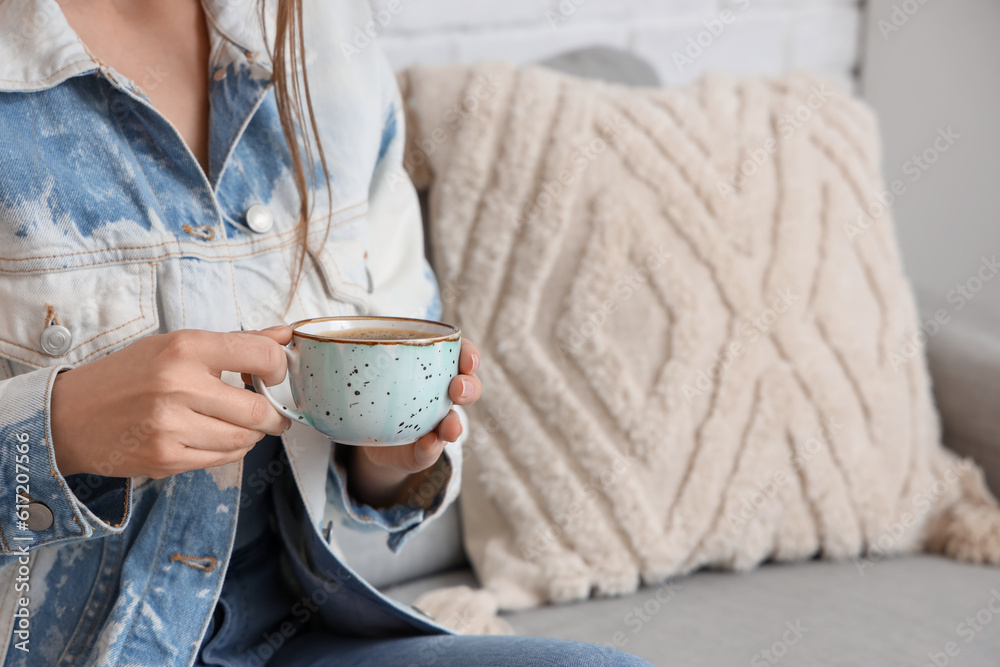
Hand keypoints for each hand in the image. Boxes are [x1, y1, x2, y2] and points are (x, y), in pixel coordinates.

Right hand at [51, 327, 292, 478]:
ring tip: (239, 423)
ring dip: (252, 434)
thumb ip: (236, 343)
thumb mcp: (176, 345)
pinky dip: (231, 449)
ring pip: (244, 439)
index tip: (275, 375)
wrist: (69, 416)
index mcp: (185, 348)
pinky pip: (222, 459)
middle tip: (272, 412)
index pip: (261, 355)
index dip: (279, 368)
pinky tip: (217, 436)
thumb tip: (285, 336)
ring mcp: (171, 426)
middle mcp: (179, 385)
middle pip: (258, 410)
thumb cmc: (127, 375)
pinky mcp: (166, 458)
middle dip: (274, 414)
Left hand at [346, 338, 481, 507]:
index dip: (470, 354)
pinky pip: (430, 451)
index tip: (468, 358)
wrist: (365, 435)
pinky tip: (429, 444)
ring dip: (457, 422)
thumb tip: (295, 332)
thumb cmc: (367, 389)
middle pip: (466, 387)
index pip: (461, 354)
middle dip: (469, 386)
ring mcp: (433, 424)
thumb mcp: (358, 365)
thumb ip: (336, 349)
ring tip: (451, 426)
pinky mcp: (421, 450)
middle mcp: (439, 395)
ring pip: (455, 420)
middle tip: (457, 388)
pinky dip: (431, 448)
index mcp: (431, 367)